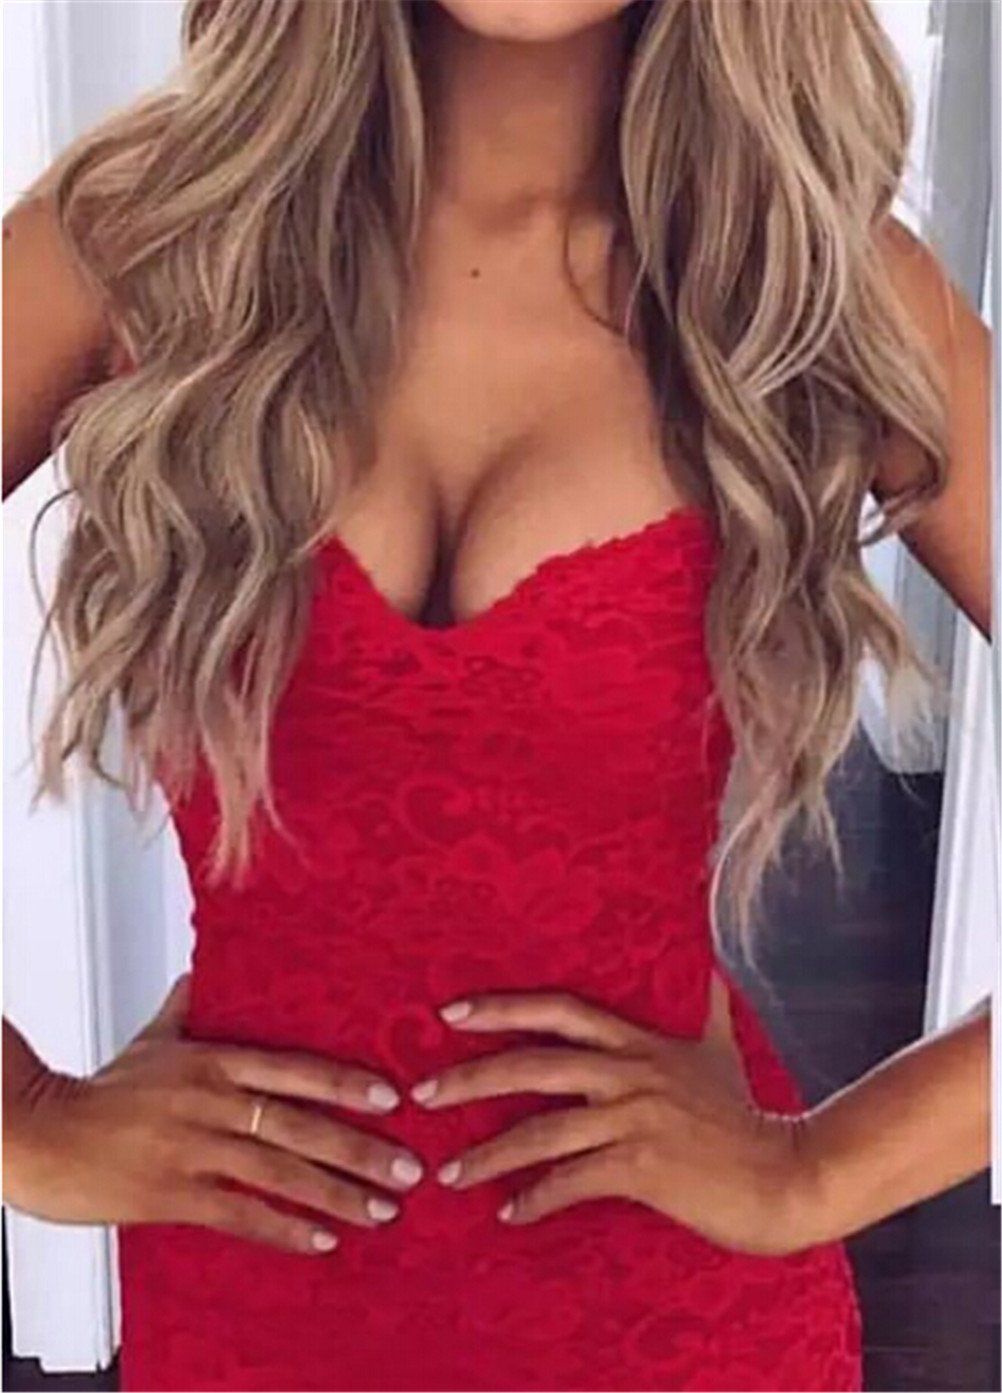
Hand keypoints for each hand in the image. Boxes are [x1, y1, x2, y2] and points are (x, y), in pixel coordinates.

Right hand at [3, 974, 423, 1254]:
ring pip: (280, 1172)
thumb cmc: (101, 1090)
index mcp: (214, 1061)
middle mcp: (212, 1101)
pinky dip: (284, 1228)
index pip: (295, 1069)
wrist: (41, 1133)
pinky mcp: (172, 1194)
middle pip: (300, 1125)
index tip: (394, 1099)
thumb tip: (203, 970)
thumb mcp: (154, 1038)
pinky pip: (240, 1214)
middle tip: (409, 1169)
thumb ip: (189, 1007)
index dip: (347, 1084)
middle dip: (361, 1150)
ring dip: (336, 1194)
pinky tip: (322, 1240)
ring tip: (383, 1210)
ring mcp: (193, 1148)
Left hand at [410, 990, 812, 1256]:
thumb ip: (707, 1003)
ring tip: (448, 1174)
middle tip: (420, 1096)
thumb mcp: (722, 1047)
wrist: (788, 1176)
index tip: (449, 1013)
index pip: (559, 1009)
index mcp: (639, 1043)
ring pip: (542, 1130)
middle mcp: (630, 1073)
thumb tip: (711, 962)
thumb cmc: (749, 1115)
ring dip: (488, 1154)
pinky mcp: (642, 1166)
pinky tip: (509, 1213)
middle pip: (534, 1065)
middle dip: (470, 1078)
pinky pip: (572, 1181)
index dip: (503, 1008)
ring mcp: (635, 1119)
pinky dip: (536, 1198)